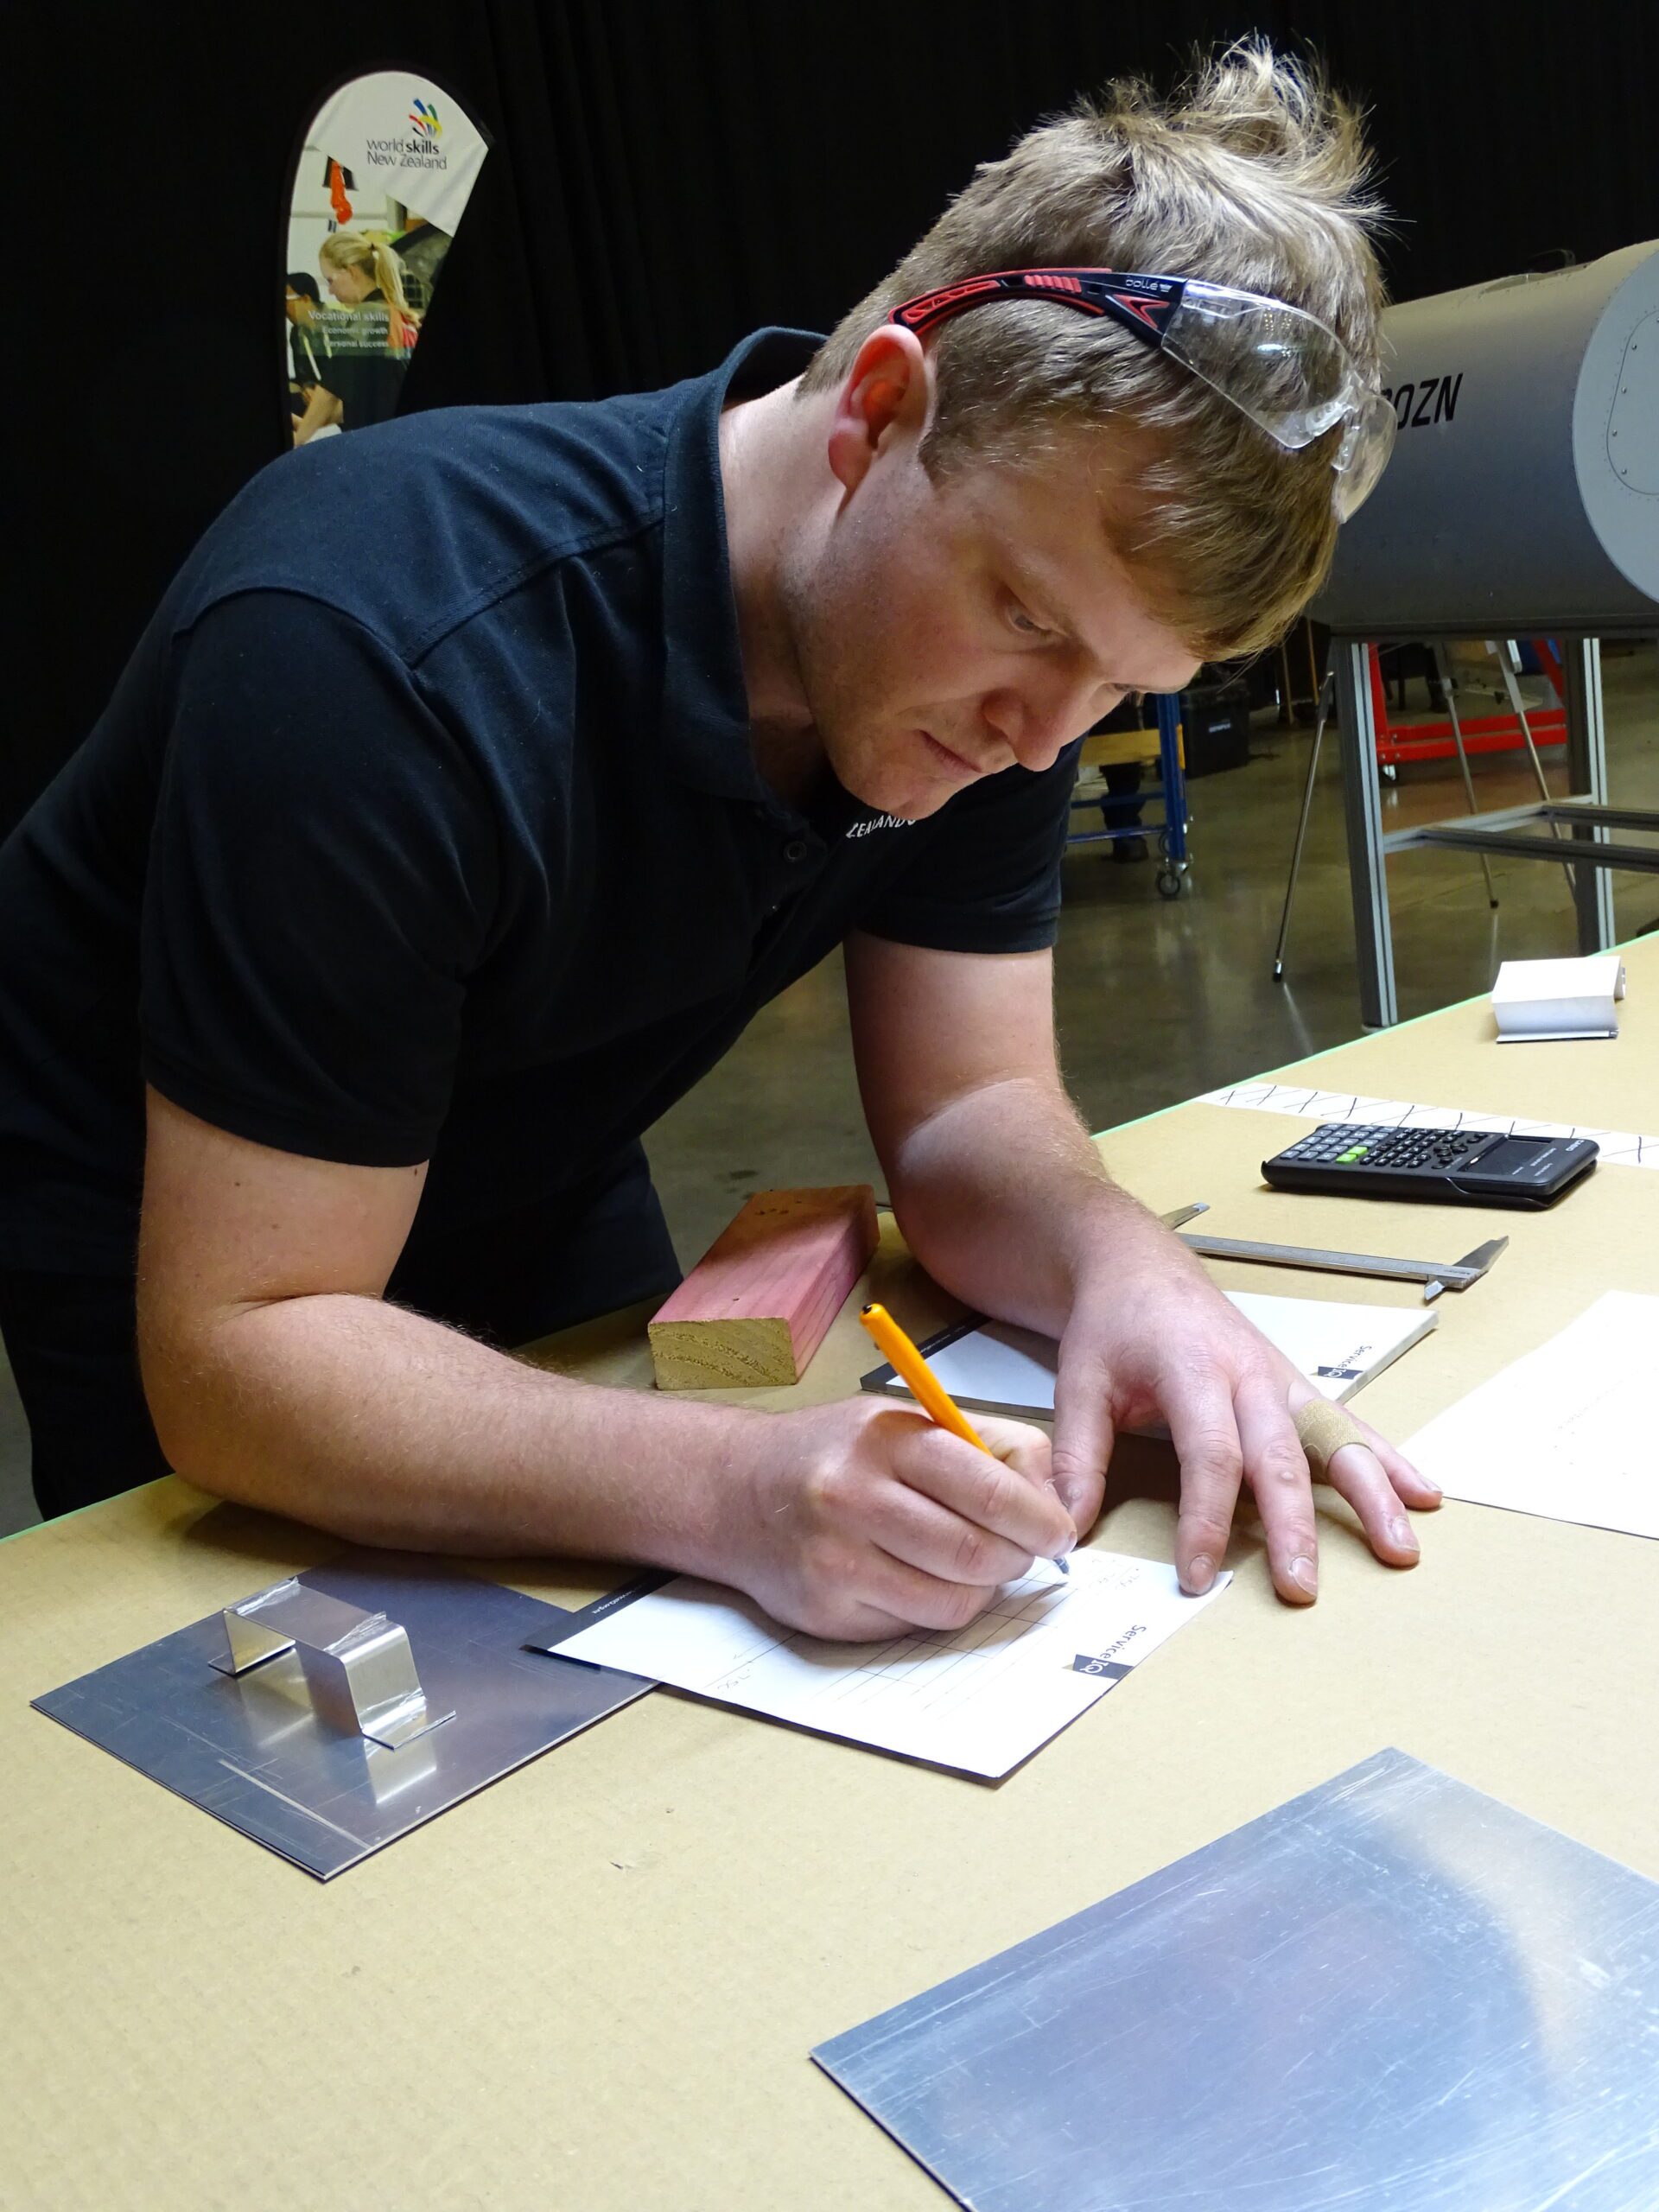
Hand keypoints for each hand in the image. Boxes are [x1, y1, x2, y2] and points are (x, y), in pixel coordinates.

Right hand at [725, 1397, 1073, 1639]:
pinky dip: (935, 1608)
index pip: (986, 1487)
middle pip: (975, 1552)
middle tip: (1023, 1552)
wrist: (736, 1491)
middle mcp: (852, 1495)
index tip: (1058, 1533)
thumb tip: (1057, 1504)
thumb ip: (992, 1447)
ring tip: (971, 1564)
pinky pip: (914, 1626)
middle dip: (1017, 1559)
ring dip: (981, 1589)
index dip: (1038, 1519)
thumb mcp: (911, 1421)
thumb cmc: (839, 1454)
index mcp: (884, 1438)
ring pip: (952, 1601)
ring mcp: (834, 1559)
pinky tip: (920, 1579)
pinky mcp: (825, 1611)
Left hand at [1049, 1243, 1440, 1604]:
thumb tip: (1067, 1529)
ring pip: (1334, 1437)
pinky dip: (1387, 1459)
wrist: (1140, 1267)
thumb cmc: (1115, 1323)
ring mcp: (1281, 1378)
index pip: (1209, 1454)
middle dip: (1294, 1526)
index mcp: (1193, 1368)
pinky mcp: (1296, 1386)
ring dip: (1370, 1494)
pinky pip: (1349, 1423)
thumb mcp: (1080, 1382)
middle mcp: (1248, 1373)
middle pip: (1279, 1456)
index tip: (1198, 1573)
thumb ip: (1076, 1458)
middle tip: (1301, 1587)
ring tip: (1400, 1546)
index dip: (1206, 1518)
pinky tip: (1422, 1493)